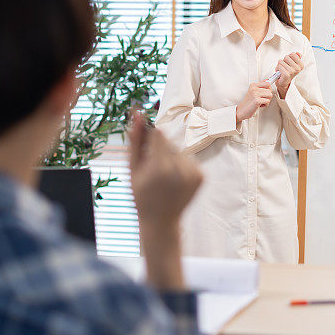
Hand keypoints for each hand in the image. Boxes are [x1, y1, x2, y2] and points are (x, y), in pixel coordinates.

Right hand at [128, 112, 202, 227]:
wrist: (161, 220)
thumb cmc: (141, 195)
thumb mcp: (132, 169)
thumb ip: (135, 140)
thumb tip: (136, 113)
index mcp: (160, 167)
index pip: (159, 134)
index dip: (151, 140)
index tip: (147, 149)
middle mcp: (180, 169)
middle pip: (169, 142)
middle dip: (160, 150)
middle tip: (153, 169)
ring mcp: (193, 173)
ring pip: (180, 151)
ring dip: (171, 158)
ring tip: (164, 177)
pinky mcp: (202, 176)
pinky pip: (189, 160)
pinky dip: (182, 166)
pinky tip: (175, 181)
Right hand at [236, 82, 272, 122]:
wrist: (242, 110)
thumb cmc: (248, 102)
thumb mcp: (253, 91)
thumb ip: (260, 86)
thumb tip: (267, 80)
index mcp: (253, 85)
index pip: (267, 83)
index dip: (269, 89)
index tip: (266, 92)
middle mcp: (254, 89)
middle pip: (269, 90)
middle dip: (268, 96)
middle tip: (262, 99)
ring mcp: (255, 94)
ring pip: (270, 95)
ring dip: (267, 100)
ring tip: (261, 101)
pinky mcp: (257, 101)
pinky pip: (268, 101)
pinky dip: (265, 104)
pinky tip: (260, 105)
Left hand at [274, 52, 302, 98]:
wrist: (283, 82)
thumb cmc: (287, 72)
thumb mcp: (293, 63)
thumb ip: (296, 57)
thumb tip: (298, 53)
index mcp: (301, 65)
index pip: (293, 54)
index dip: (289, 57)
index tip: (289, 63)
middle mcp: (298, 68)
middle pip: (286, 57)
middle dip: (283, 61)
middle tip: (284, 67)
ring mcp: (292, 72)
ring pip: (281, 61)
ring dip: (279, 65)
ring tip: (282, 70)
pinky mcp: (286, 74)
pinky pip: (279, 66)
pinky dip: (277, 68)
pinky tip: (279, 72)